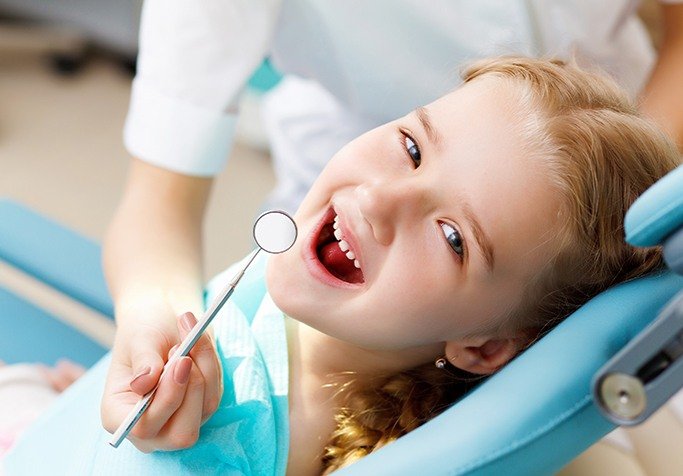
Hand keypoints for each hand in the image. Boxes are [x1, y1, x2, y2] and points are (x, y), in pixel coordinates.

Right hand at [101, 310, 222, 451]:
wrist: (160, 321)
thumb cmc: (143, 330)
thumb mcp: (139, 338)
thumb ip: (143, 361)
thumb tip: (143, 385)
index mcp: (118, 416)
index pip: (144, 428)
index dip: (167, 399)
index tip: (181, 361)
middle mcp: (149, 427)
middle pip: (182, 434)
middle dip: (192, 389)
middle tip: (188, 352)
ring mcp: (178, 421)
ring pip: (205, 409)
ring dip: (204, 368)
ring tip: (190, 335)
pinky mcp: (201, 408)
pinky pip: (215, 392)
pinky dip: (211, 365)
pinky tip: (199, 342)